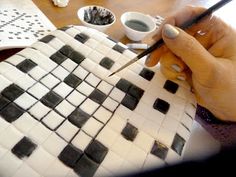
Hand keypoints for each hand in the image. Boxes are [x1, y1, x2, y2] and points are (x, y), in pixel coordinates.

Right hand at [145, 6, 235, 120]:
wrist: (230, 112)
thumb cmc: (230, 90)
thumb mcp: (209, 69)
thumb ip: (188, 49)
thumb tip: (167, 31)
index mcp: (218, 32)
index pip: (194, 15)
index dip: (175, 20)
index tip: (159, 34)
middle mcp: (205, 40)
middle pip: (176, 33)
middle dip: (164, 47)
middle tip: (152, 59)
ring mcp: (194, 54)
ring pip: (170, 50)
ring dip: (168, 63)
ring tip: (179, 75)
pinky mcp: (187, 65)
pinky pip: (170, 62)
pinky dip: (170, 71)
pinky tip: (181, 80)